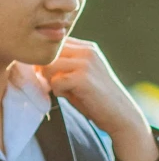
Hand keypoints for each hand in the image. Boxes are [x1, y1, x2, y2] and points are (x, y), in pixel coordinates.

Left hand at [41, 38, 158, 160]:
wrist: (122, 116)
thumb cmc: (98, 99)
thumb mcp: (82, 76)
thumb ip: (64, 66)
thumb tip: (36, 64)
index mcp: (88, 48)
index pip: (55, 44)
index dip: (48, 60)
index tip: (53, 76)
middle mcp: (88, 51)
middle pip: (49, 52)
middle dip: (46, 69)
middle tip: (55, 85)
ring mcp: (86, 63)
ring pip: (49, 65)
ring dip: (50, 80)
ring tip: (62, 90)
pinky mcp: (84, 78)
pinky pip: (56, 81)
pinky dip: (57, 91)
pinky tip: (68, 96)